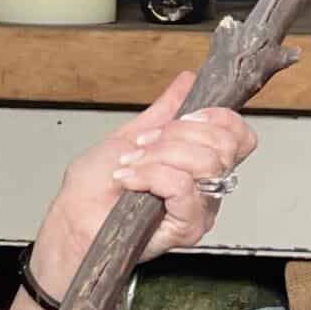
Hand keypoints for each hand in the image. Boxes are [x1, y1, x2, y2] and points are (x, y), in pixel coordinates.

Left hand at [29, 73, 256, 290]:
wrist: (73, 217)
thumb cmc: (95, 186)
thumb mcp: (130, 135)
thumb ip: (164, 110)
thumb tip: (187, 82)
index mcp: (199, 163)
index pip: (237, 134)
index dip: (216, 117)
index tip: (185, 115)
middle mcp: (207, 186)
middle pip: (223, 144)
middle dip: (177, 134)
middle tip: (144, 145)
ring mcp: (200, 208)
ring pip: (205, 163)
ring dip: (160, 155)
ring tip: (131, 164)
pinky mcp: (187, 227)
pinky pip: (183, 187)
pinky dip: (152, 176)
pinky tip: (131, 180)